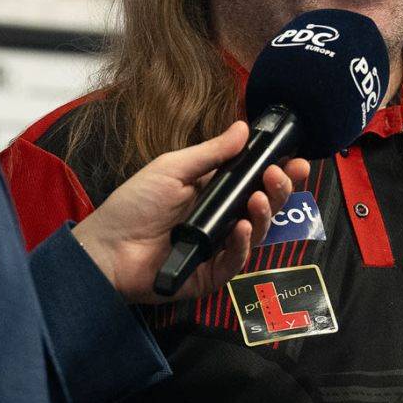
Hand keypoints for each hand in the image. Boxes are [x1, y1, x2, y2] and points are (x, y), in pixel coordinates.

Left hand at [71, 121, 308, 302]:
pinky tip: (240, 228)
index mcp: (215, 192)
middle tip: (280, 174)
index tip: (295, 159)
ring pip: (256, 233)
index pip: (255, 180)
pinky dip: (242, 244)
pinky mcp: (211, 274)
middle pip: (264, 206)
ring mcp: (218, 248)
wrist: (107, 246)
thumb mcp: (173, 168)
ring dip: (264, 214)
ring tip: (260, 198)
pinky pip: (236, 261)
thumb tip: (243, 128)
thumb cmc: (135, 204)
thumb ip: (211, 152)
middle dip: (280, 189)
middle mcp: (222, 219)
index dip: (278, 171)